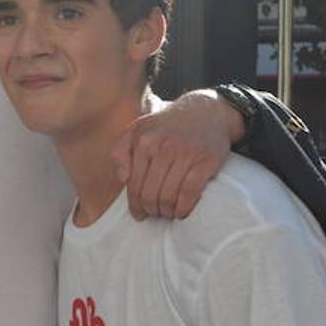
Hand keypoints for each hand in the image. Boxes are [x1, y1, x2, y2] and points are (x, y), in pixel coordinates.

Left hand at [111, 90, 236, 218]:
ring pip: (168, 196)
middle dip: (150, 210)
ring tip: (167, 213)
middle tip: (154, 214)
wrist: (206, 112)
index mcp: (143, 141)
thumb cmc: (167, 126)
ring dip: (166, 211)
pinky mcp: (206, 160)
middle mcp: (163, 147)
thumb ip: (120, 151)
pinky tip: (181, 211)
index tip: (138, 213)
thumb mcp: (137, 129)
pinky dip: (184, 208)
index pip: (134, 184)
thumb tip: (122, 179)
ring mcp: (186, 153)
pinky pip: (190, 192)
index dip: (135, 204)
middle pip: (150, 194)